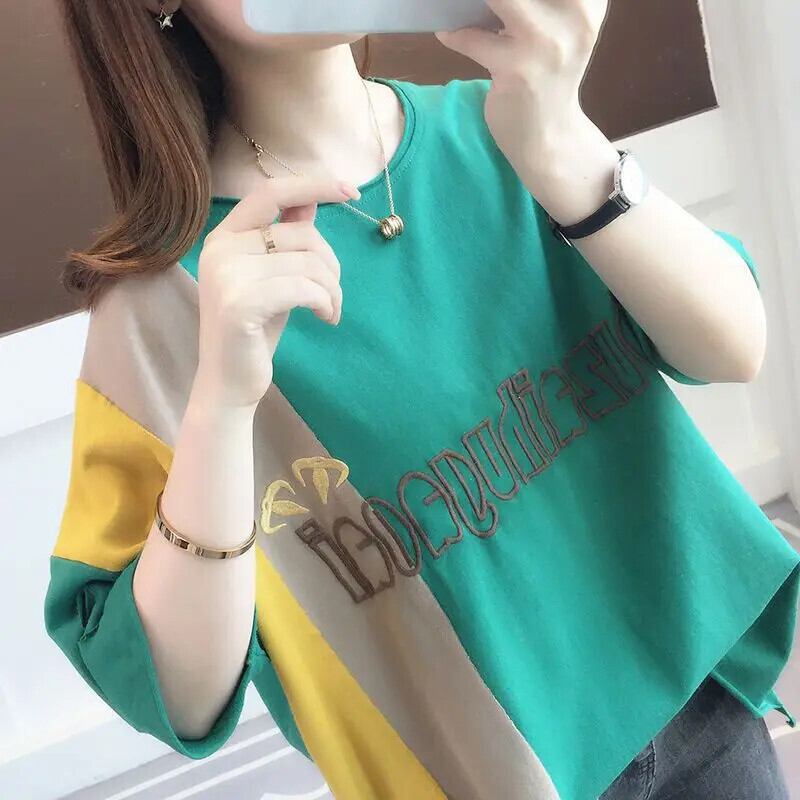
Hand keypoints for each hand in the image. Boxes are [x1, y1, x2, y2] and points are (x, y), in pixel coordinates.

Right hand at [193, 174, 359, 408]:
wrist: (229, 383)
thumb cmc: (256, 330)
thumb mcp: (275, 277)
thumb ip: (287, 237)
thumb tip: (313, 197)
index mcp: (224, 237)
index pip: (270, 193)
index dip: (313, 185)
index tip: (350, 190)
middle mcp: (219, 249)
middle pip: (302, 234)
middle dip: (332, 265)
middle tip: (334, 296)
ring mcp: (226, 275)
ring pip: (309, 262)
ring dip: (332, 290)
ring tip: (330, 310)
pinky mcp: (240, 303)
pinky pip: (304, 287)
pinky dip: (326, 302)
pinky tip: (326, 319)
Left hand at [435, 1, 611, 194]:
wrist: (548, 137)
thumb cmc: (547, 76)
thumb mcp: (559, 27)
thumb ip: (538, 3)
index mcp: (589, 0)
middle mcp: (577, 15)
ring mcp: (547, 43)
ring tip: (453, 0)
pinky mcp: (517, 69)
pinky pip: (473, 38)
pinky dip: (455, 33)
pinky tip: (448, 30)